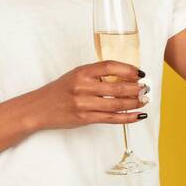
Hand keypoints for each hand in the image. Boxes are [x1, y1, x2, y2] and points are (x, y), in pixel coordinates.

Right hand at [26, 61, 148, 131]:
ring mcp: (84, 104)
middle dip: (136, 88)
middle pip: (117, 87)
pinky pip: (111, 118)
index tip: (140, 73)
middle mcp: (83, 86)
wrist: (38, 108)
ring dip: (135, 102)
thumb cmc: (60, 90)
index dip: (128, 69)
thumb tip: (124, 76)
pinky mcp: (85, 118)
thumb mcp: (76, 75)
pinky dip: (128, 117)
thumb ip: (96, 75)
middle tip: (146, 88)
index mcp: (82, 72)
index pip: (110, 66)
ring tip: (144, 100)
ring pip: (117, 104)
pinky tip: (138, 115)